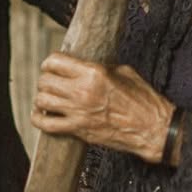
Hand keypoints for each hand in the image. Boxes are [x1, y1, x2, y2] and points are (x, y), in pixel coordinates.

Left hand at [32, 54, 175, 162]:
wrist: (152, 129)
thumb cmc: (144, 100)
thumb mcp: (124, 72)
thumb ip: (101, 67)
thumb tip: (85, 65)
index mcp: (94, 72)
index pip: (55, 61)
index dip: (50, 63)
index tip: (52, 66)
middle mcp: (83, 90)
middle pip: (45, 81)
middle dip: (45, 80)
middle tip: (51, 83)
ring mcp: (79, 112)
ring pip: (42, 100)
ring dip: (42, 98)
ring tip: (48, 98)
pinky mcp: (78, 129)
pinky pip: (46, 124)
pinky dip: (38, 118)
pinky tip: (41, 114)